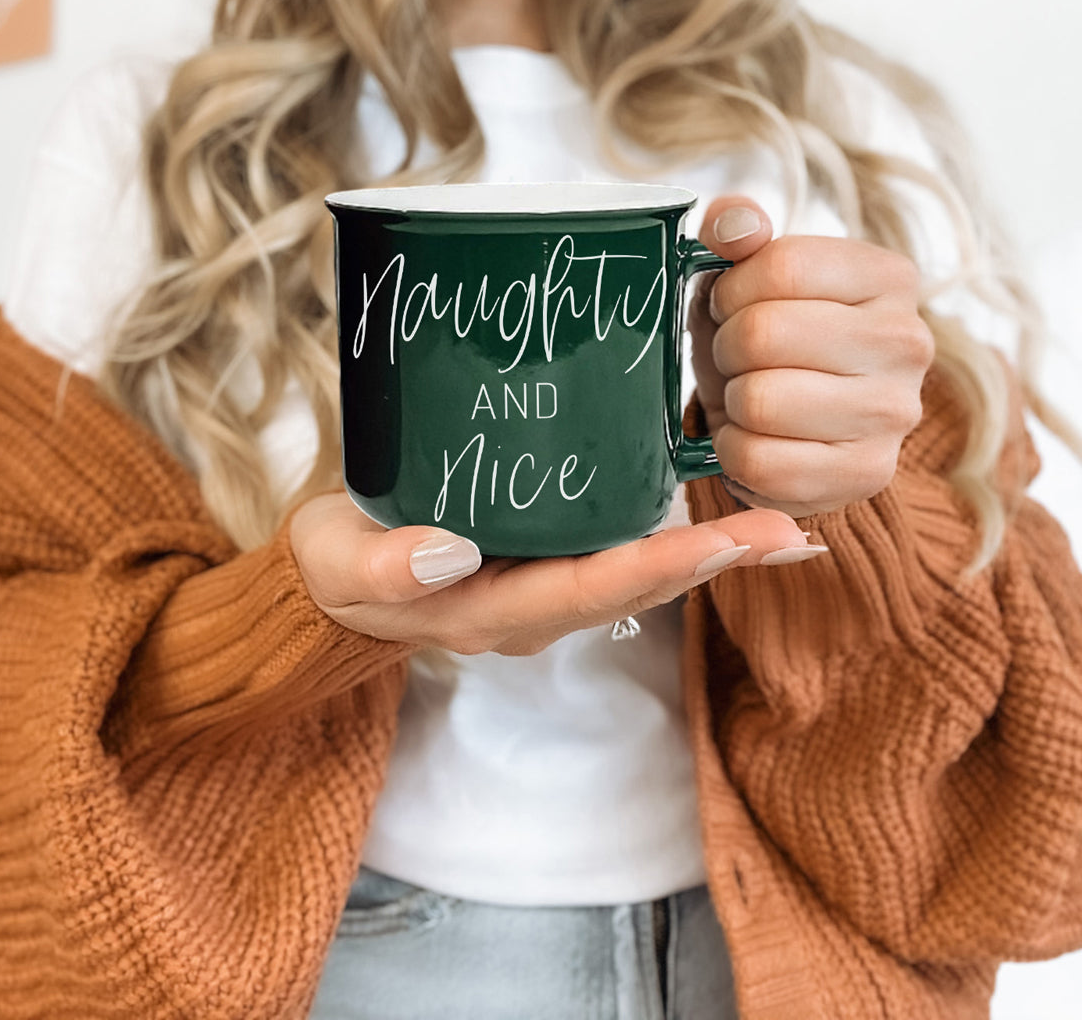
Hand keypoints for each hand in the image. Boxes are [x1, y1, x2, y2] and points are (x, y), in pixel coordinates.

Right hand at [290, 491, 815, 655]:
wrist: (336, 576)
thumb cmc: (337, 564)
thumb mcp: (340, 565)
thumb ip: (383, 570)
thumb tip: (447, 553)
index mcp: (488, 612)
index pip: (585, 591)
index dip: (654, 566)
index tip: (719, 539)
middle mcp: (530, 609)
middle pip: (634, 588)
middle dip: (713, 564)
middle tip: (791, 534)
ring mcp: (542, 588)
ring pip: (638, 574)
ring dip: (711, 555)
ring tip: (786, 530)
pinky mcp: (544, 560)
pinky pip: (620, 553)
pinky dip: (674, 538)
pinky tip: (722, 516)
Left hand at [689, 196, 934, 517]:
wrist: (792, 430)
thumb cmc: (766, 345)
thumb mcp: (745, 278)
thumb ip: (736, 232)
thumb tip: (733, 226)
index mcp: (888, 277)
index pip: (780, 266)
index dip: (729, 291)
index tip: (732, 307)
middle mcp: (908, 341)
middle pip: (762, 333)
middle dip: (726, 349)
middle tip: (737, 360)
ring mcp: (894, 413)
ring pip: (758, 400)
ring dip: (730, 402)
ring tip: (748, 398)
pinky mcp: (867, 474)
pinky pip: (758, 461)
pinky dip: (734, 452)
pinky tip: (756, 440)